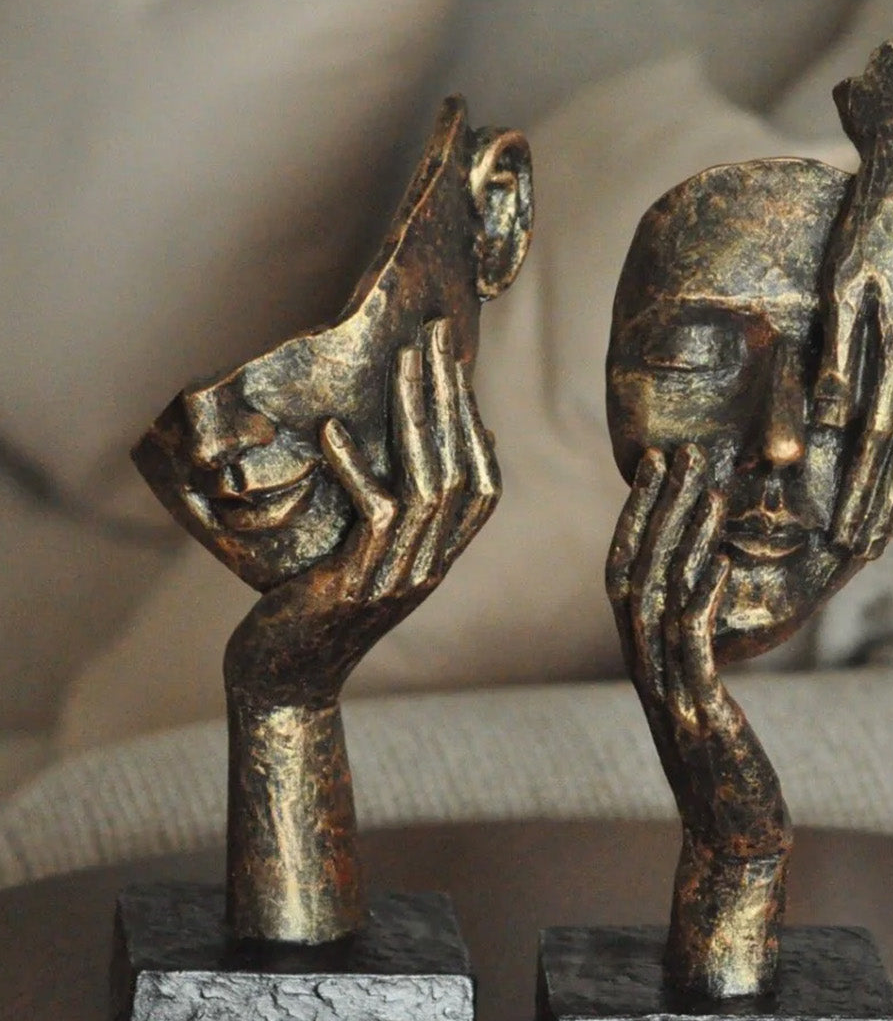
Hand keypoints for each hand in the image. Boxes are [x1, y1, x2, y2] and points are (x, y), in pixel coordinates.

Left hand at [224, 318, 498, 701]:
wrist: (283, 684)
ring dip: (415, 417)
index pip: (482, 484)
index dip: (473, 423)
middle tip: (435, 336)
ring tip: (401, 363)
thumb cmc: (312, 613)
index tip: (456, 367)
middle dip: (450, 397)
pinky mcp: (356, 585)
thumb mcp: (363, 558)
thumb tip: (407, 460)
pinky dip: (356, 468)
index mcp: (437, 559)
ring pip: (427, 485)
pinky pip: (374, 515)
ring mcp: (398, 578)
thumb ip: (391, 518)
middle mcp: (429, 568)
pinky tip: (334, 430)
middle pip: (460, 470)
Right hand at [607, 444, 733, 744]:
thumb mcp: (703, 693)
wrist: (729, 832)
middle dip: (660, 510)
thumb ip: (693, 648)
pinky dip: (703, 601)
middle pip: (639, 572)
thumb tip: (705, 592)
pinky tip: (724, 565)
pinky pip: (692, 647)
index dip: (636, 515)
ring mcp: (669, 691)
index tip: (655, 464)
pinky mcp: (700, 713)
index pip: (625, 570)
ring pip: (661, 601)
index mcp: (642, 658)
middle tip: (682, 455)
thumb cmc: (724, 761)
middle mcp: (645, 668)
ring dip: (684, 541)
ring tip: (710, 492)